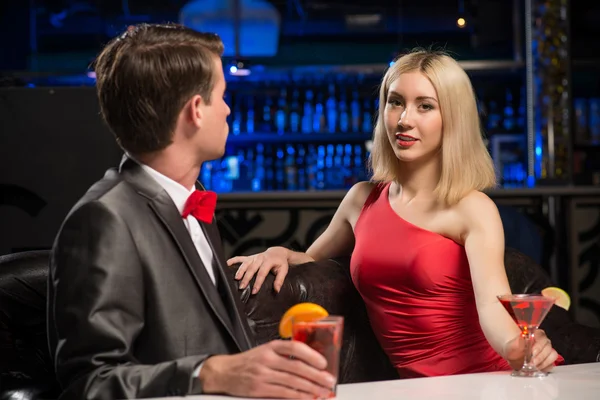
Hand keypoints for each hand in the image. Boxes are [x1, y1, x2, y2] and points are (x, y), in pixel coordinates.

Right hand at [200, 340, 335, 398]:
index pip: (294, 347)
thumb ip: (284, 354)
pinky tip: (307, 397)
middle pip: (297, 367)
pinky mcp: (259, 389)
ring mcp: (262, 375)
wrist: (224, 372)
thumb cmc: (249, 361)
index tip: (323, 362)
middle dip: (316, 375)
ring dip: (310, 388)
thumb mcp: (265, 351)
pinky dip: (298, 396)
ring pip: (292, 382)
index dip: (311, 355)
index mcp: (271, 347)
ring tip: (322, 391)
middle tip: (329, 380)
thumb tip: (309, 362)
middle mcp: (267, 359)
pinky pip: (283, 393)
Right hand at [227, 246, 289, 293]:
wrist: (278, 252)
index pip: (262, 273)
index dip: (257, 282)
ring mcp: (254, 257)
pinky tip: (227, 264)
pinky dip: (233, 260)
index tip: (254, 291)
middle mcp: (260, 258)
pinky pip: (240, 258)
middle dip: (246, 278)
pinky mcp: (250, 257)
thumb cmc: (281, 262)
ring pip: (245, 264)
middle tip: (242, 287)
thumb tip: (276, 290)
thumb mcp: (284, 270)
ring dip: (240, 271)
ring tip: (236, 279)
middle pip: (251, 269)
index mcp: (268, 261)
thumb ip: (280, 280)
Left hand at [504, 329, 558, 371]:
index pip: (542, 336)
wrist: (513, 357)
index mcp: (536, 335)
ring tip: (534, 367)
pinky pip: (551, 364)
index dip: (539, 345)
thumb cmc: (513, 349)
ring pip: (552, 355)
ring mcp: (548, 351)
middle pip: (548, 347)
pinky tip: (537, 369)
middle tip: (532, 363)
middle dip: (540, 356)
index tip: (533, 352)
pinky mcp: (549, 361)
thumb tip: (522, 336)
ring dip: (544, 363)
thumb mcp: (512, 346)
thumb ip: (517, 342)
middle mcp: (544, 342)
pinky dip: (545, 368)